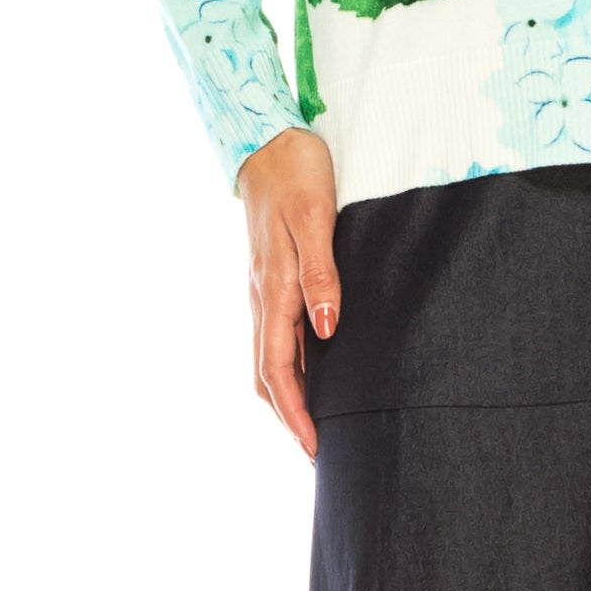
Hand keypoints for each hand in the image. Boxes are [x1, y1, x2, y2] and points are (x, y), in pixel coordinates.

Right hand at [237, 126, 341, 463]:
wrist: (267, 139)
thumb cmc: (296, 173)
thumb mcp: (315, 217)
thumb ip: (320, 273)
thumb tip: (328, 330)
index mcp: (272, 287)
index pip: (278, 367)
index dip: (294, 412)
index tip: (314, 448)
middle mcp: (262, 294)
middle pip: (267, 372)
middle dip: (289, 416)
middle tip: (319, 450)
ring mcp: (263, 285)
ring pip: (269, 354)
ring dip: (288, 392)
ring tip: (317, 420)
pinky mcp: (270, 274)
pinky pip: (275, 331)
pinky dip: (289, 361)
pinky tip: (313, 365)